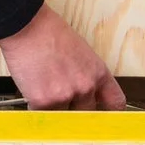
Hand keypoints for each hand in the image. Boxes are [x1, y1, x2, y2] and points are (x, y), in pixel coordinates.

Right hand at [0, 3, 125, 109]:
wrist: (28, 28)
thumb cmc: (51, 34)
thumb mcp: (82, 53)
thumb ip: (87, 75)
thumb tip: (87, 93)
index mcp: (98, 73)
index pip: (115, 102)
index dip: (109, 113)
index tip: (103, 117)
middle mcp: (85, 87)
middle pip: (87, 114)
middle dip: (76, 111)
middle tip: (64, 100)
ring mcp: (65, 96)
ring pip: (63, 117)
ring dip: (55, 109)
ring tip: (46, 88)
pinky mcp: (43, 102)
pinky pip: (42, 116)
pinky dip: (37, 108)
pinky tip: (34, 91)